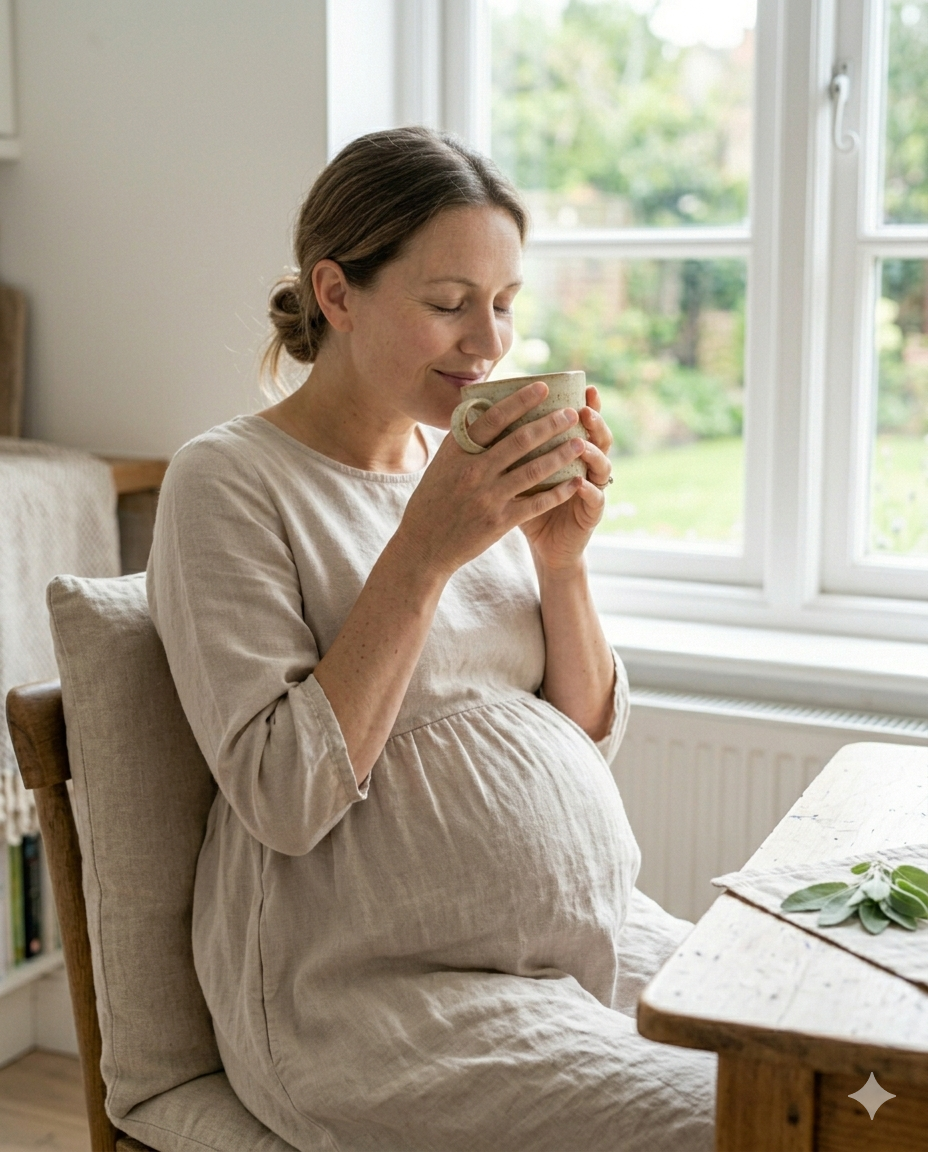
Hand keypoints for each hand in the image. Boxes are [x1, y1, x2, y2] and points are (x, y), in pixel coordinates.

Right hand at [395, 381, 591, 580]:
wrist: (424, 545)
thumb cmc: (434, 500)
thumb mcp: (441, 464)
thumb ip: (463, 441)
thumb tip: (483, 409)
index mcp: (458, 452)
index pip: (494, 418)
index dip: (521, 401)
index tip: (543, 387)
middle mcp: (474, 471)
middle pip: (520, 441)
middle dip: (551, 424)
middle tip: (572, 413)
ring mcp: (488, 497)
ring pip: (533, 470)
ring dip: (561, 454)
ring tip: (580, 442)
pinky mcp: (499, 521)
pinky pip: (536, 503)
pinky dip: (558, 492)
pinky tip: (575, 482)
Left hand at [519, 385, 613, 571]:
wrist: (545, 544)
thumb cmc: (530, 504)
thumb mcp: (521, 473)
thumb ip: (514, 448)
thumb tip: (482, 415)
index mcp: (573, 452)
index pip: (584, 423)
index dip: (589, 404)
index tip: (585, 387)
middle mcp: (588, 467)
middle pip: (600, 438)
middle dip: (595, 422)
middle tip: (584, 410)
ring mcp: (594, 489)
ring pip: (602, 466)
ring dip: (593, 454)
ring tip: (582, 444)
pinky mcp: (592, 514)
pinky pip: (595, 499)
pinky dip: (589, 491)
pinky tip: (580, 483)